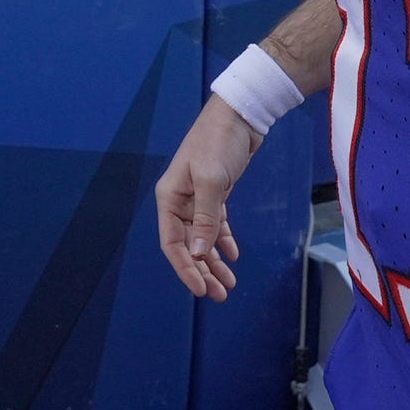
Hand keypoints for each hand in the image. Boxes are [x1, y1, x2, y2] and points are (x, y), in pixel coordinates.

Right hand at [156, 94, 253, 299]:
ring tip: (229, 282)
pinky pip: (215, 224)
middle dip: (202, 271)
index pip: (172, 243)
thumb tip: (197, 253)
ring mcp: (197, 197)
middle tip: (220, 294)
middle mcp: (179, 201)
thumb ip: (205, 218)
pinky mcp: (214, 193)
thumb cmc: (219, 143)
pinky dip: (223, 240)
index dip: (184, 269)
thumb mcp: (212, 181)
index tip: (200, 290)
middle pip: (187, 245)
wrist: (240, 115)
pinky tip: (232, 254)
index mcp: (170, 198)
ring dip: (213, 260)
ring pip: (202, 238)